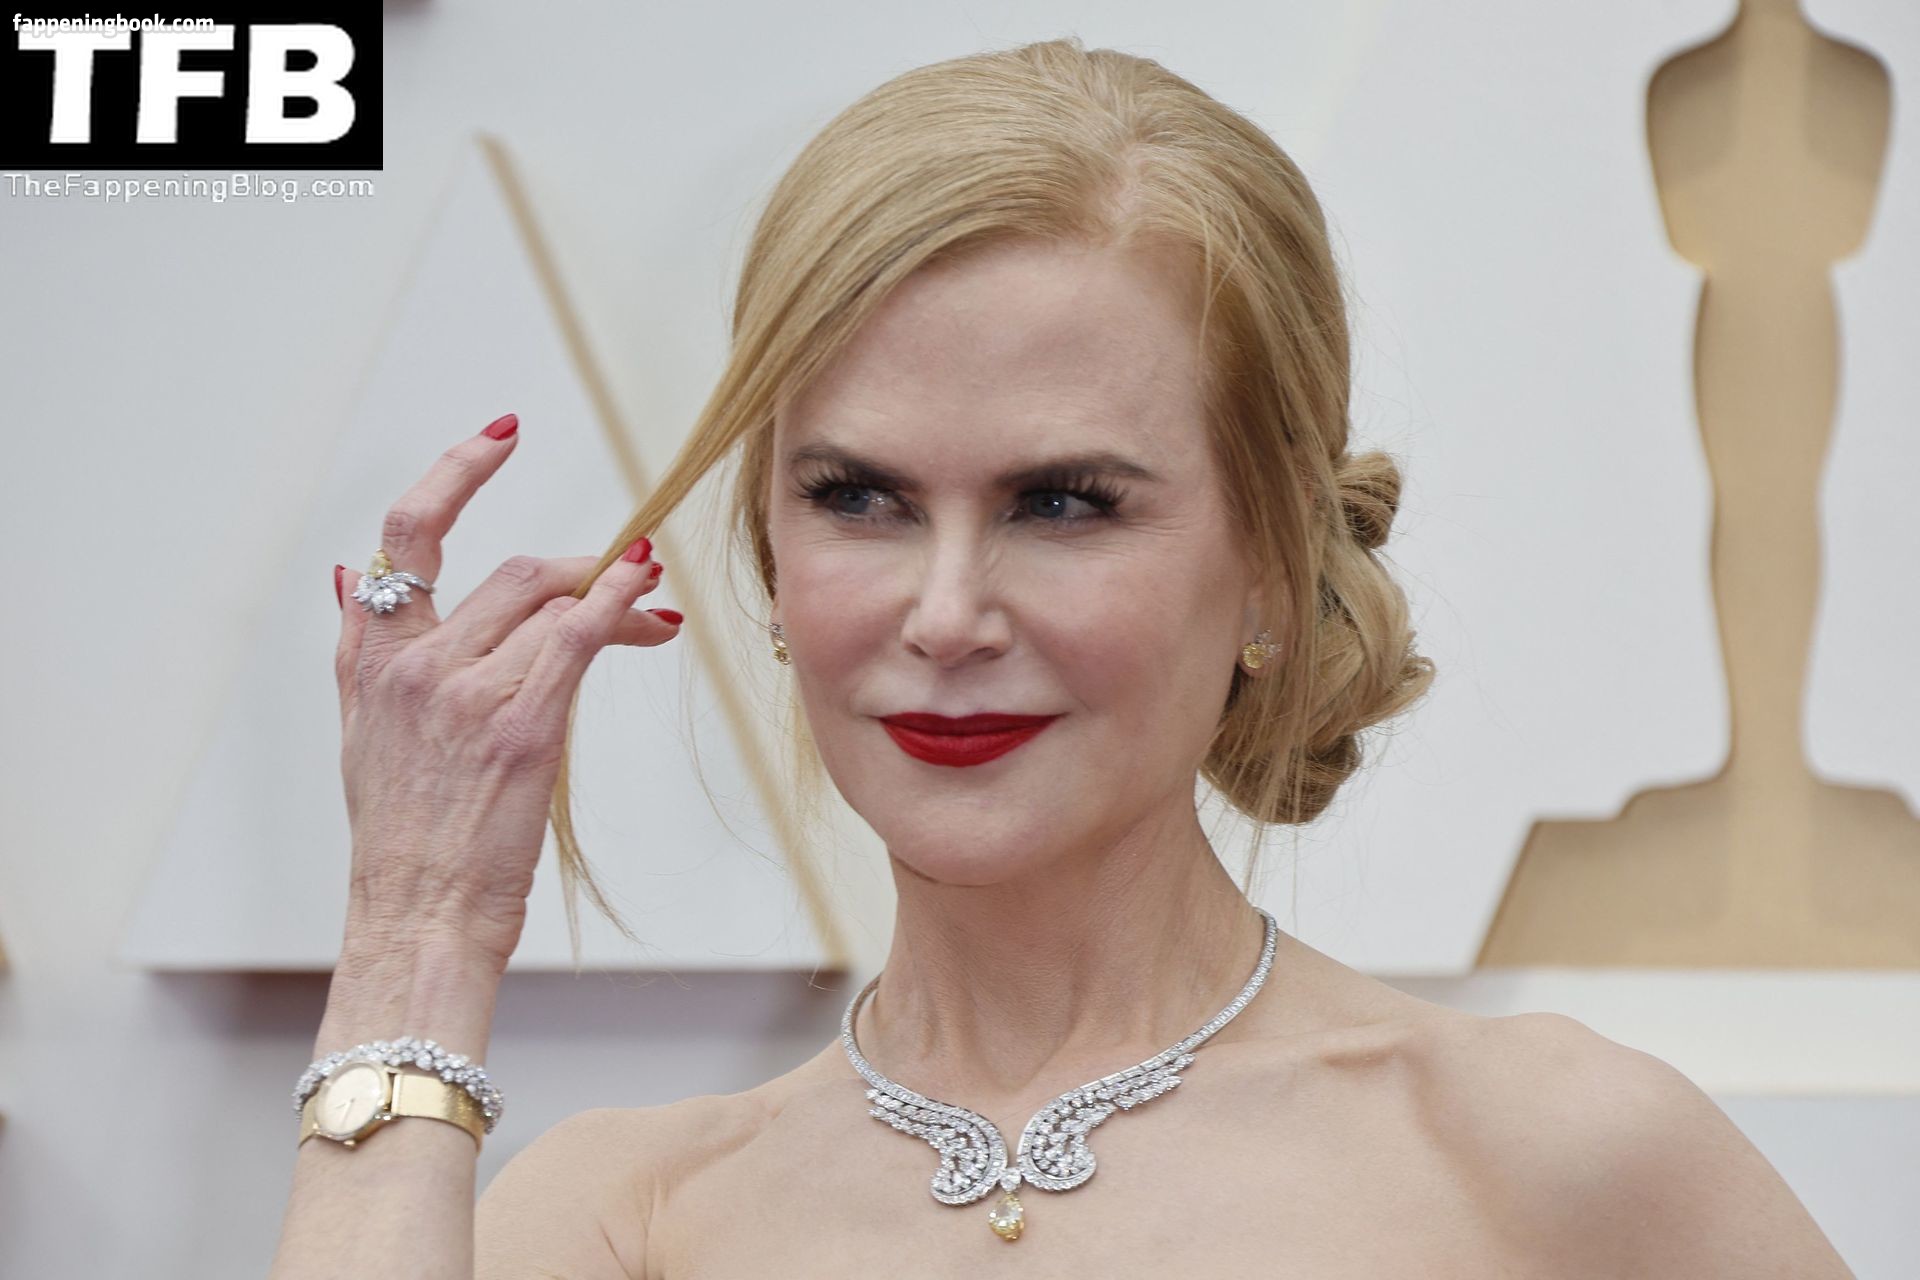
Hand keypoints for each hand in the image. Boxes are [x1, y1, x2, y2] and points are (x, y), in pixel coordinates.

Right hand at [330, 414, 678, 969]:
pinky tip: (650, 596)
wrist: (417, 916)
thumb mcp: (359, 731)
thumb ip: (361, 648)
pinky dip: (620, 605)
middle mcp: (412, 662)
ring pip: (554, 601)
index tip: (498, 438)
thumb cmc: (404, 837)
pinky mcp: (517, 726)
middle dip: (584, 569)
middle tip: (629, 577)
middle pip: (516, 571)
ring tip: (653, 603)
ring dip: (616, 595)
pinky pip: (578, 636)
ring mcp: (464, 691)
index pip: (405, 534)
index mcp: (372, 657)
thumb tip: (349, 575)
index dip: (455, 472)